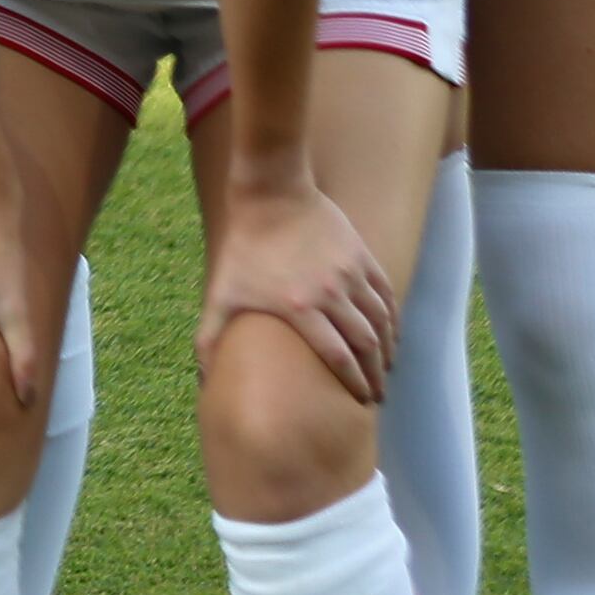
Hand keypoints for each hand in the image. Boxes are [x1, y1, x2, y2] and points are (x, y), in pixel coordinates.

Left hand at [196, 163, 395, 402]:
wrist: (271, 194)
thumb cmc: (244, 247)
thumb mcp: (222, 293)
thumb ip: (211, 338)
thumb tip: (201, 377)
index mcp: (300, 309)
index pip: (338, 357)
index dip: (353, 382)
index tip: (361, 401)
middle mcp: (332, 294)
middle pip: (366, 344)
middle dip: (375, 374)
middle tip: (378, 394)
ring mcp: (350, 274)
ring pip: (382, 321)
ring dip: (388, 348)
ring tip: (386, 367)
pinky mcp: (362, 256)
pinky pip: (386, 294)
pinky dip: (393, 317)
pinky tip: (391, 332)